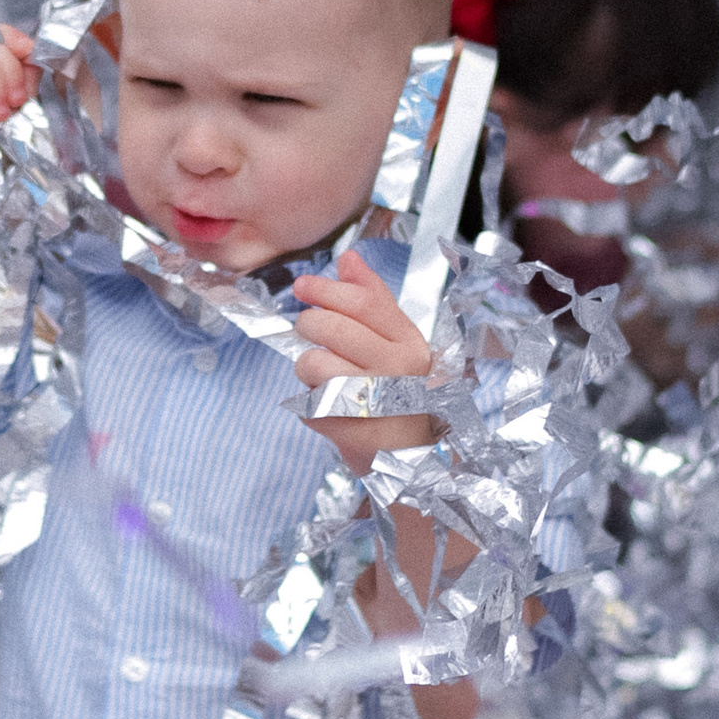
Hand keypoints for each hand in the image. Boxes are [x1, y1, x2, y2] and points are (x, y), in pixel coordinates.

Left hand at [291, 246, 438, 458]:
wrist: (415, 460)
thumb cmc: (402, 394)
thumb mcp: (398, 343)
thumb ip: (374, 300)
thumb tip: (349, 258)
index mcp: (410, 343)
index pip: (363, 302)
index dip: (326, 289)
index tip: (302, 286)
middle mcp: (399, 370)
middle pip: (331, 328)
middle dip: (308, 325)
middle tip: (311, 334)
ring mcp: (378, 403)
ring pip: (312, 364)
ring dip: (308, 368)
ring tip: (324, 378)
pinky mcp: (355, 434)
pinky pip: (308, 405)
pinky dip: (310, 406)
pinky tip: (330, 409)